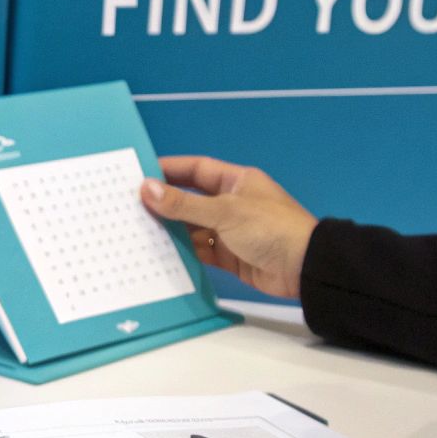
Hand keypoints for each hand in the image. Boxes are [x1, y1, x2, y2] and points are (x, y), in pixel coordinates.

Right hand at [140, 156, 317, 298]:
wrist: (305, 268)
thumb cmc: (271, 228)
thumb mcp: (225, 212)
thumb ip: (184, 204)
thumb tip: (147, 189)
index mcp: (236, 181)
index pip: (196, 169)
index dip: (169, 170)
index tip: (140, 173)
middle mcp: (232, 203)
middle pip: (191, 199)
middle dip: (165, 203)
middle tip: (131, 205)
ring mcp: (230, 230)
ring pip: (193, 227)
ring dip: (171, 230)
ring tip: (139, 230)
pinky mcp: (230, 256)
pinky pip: (200, 250)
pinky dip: (183, 252)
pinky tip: (160, 253)